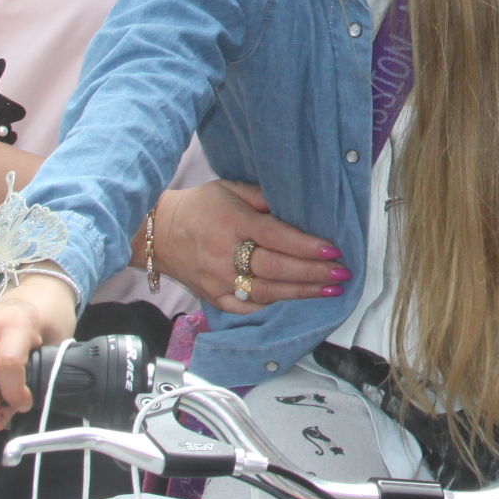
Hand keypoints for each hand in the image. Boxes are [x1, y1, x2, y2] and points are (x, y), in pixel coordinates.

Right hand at [151, 179, 346, 312]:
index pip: (276, 236)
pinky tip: (298, 305)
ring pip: (266, 292)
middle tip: (341, 273)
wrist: (156, 235)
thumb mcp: (230, 189)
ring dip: (302, 293)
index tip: (333, 250)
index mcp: (232, 222)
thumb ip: (264, 197)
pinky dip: (275, 308)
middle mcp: (225, 254)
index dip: (306, 245)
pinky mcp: (214, 298)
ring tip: (330, 290)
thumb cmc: (199, 207)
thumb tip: (299, 208)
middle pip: (275, 268)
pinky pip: (248, 309)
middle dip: (313, 272)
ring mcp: (219, 280)